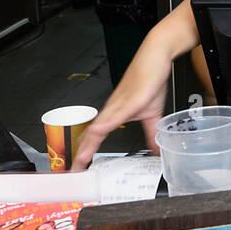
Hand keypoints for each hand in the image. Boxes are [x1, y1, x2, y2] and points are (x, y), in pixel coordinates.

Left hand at [72, 37, 170, 168]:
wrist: (155, 57)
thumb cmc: (150, 80)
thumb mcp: (153, 113)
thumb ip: (152, 133)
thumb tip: (156, 150)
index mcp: (115, 114)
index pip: (95, 137)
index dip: (85, 153)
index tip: (79, 169)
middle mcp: (112, 110)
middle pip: (91, 135)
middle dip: (81, 155)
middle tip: (74, 172)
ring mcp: (118, 105)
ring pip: (99, 127)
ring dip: (88, 145)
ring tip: (80, 160)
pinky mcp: (130, 100)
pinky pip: (115, 114)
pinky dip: (105, 124)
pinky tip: (97, 132)